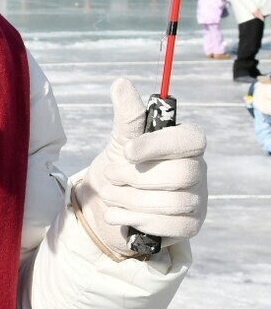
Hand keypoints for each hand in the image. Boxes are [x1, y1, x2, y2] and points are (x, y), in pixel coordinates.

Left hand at [73, 78, 206, 258]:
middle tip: (112, 175)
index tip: (126, 151)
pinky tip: (118, 214)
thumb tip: (121, 82)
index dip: (159, 145)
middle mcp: (198, 170)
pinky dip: (138, 220)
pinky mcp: (190, 225)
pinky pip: (172, 226)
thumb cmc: (125, 163)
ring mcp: (198, 199)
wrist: (115, 200)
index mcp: (186, 144)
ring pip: (175, 203)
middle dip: (138, 177)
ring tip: (111, 195)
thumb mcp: (122, 138)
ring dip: (132, 200)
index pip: (191, 139)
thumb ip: (127, 115)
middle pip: (182, 175)